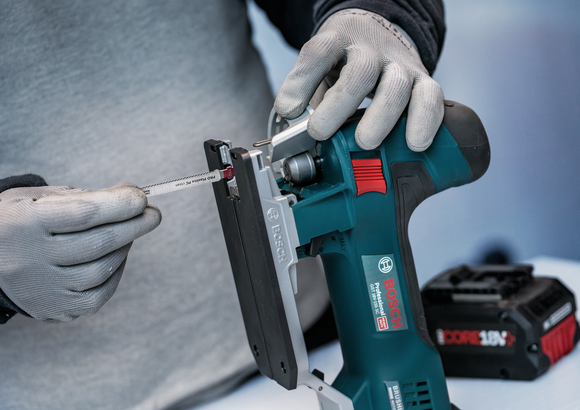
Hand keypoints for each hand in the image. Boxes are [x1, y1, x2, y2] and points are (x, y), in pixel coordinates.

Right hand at [0, 183, 160, 321]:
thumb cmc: (21, 220)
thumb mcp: (38, 197)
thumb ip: (84, 196)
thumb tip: (131, 197)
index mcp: (27, 221)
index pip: (84, 213)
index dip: (119, 204)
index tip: (142, 197)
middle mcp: (33, 258)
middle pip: (98, 243)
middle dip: (134, 225)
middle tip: (153, 214)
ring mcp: (43, 288)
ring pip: (102, 270)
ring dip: (124, 247)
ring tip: (128, 232)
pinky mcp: (54, 309)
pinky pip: (98, 295)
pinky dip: (115, 274)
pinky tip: (117, 258)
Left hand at [275, 9, 443, 150]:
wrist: (380, 35)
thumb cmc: (343, 63)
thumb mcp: (319, 70)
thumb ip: (308, 96)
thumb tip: (296, 133)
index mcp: (337, 42)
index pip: (318, 53)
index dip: (301, 82)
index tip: (288, 110)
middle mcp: (370, 50)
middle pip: (359, 72)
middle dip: (340, 105)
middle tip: (321, 132)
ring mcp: (399, 64)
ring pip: (396, 87)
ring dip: (381, 118)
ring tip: (366, 143)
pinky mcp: (423, 80)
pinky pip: (430, 98)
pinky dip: (425, 121)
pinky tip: (416, 144)